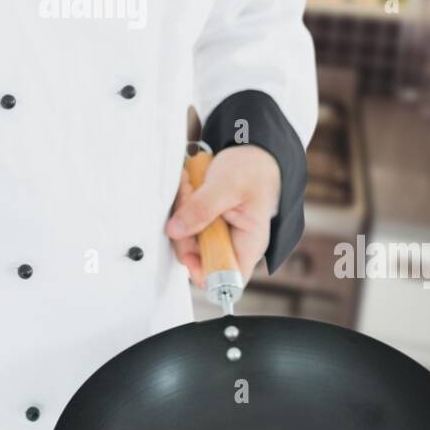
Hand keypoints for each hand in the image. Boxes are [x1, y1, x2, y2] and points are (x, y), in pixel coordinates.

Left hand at [164, 146, 281, 287]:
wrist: (254, 150)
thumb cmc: (252, 169)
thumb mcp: (227, 186)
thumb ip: (202, 209)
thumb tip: (176, 231)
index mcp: (249, 243)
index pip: (227, 279)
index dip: (204, 273)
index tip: (187, 252)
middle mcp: (233, 243)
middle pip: (199, 259)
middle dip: (186, 231)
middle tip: (189, 198)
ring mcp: (218, 234)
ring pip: (188, 240)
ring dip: (183, 213)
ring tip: (192, 186)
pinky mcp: (207, 223)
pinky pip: (186, 224)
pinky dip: (183, 206)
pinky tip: (191, 186)